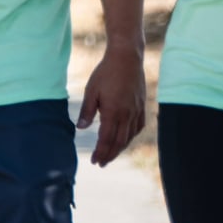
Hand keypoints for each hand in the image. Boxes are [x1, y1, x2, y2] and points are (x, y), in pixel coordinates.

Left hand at [77, 48, 147, 166]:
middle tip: (101, 163)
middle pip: (119, 142)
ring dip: (120, 148)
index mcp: (113, 112)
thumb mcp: (91, 90)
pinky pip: (138, 127)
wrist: (127, 58)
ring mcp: (137, 111)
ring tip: (110, 154)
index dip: (101, 152)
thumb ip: (87, 110)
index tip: (95, 162)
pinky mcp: (142, 106)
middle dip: (109, 154)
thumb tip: (81, 128)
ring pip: (129, 136)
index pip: (106, 139)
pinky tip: (125, 139)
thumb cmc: (106, 73)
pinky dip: (130, 137)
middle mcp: (127, 115)